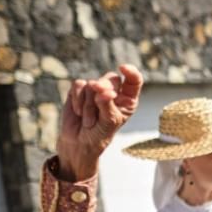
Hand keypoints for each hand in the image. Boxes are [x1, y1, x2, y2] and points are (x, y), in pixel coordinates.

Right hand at [57, 65, 142, 180]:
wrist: (79, 143)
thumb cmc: (100, 134)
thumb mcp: (109, 122)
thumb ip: (107, 105)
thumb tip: (105, 90)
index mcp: (127, 100)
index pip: (134, 80)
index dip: (131, 72)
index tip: (123, 68)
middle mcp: (113, 92)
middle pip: (111, 79)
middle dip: (103, 90)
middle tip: (98, 103)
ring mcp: (95, 90)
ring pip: (92, 84)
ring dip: (89, 106)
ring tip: (89, 121)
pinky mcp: (79, 90)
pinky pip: (78, 85)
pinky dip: (77, 100)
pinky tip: (78, 112)